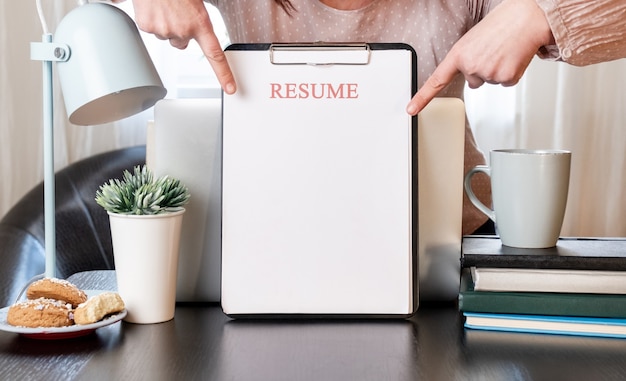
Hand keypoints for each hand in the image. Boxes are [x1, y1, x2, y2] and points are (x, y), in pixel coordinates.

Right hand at [120, 0, 235, 93]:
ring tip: (164, 5)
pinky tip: (153, 5)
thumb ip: (197, 19)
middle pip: (182, 43)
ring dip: (166, 23)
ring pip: (166, 35)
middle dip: (180, 31)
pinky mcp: (147, 26)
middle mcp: (183, 30)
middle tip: (177, 12)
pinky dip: (151, 18)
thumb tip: (193, 29)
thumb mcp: (196, 2)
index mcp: (200, 23)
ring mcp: (164, 30)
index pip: (215, 55)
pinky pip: (151, 28)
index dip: (224, 74)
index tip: (230, 87)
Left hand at [406, 0, 552, 114]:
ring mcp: (487, 74)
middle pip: (473, 81)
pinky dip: (510, 73)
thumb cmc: (501, 25)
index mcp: (458, 55)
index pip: (436, 81)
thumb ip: (466, 60)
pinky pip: (504, 83)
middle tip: (492, 51)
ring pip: (489, 82)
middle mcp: (470, 66)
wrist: (526, 18)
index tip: (411, 109)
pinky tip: (512, 58)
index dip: (422, 98)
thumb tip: (471, 78)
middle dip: (482, 69)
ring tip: (503, 51)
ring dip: (497, 69)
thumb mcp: (473, 40)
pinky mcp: (504, 79)